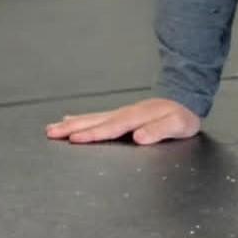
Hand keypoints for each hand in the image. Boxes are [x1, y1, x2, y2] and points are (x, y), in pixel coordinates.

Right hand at [45, 98, 200, 145]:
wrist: (186, 98)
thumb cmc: (182, 115)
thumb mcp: (178, 125)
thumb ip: (159, 130)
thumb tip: (139, 137)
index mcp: (137, 117)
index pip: (111, 128)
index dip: (93, 133)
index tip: (73, 138)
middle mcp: (126, 113)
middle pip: (96, 121)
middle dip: (73, 127)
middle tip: (51, 133)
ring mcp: (123, 112)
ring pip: (93, 118)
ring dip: (73, 123)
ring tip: (52, 128)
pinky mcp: (122, 114)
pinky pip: (99, 116)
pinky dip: (83, 118)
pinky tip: (72, 120)